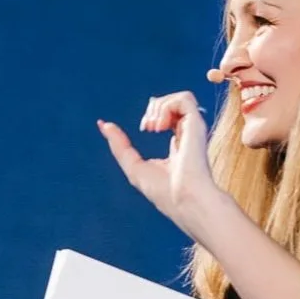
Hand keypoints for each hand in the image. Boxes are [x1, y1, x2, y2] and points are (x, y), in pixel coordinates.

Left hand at [97, 90, 220, 238]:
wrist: (186, 200)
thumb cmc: (164, 191)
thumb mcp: (133, 166)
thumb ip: (119, 145)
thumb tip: (102, 124)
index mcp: (178, 146)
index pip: (168, 120)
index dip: (153, 115)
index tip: (143, 127)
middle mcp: (188, 136)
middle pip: (172, 105)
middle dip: (153, 108)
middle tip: (146, 127)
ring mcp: (194, 129)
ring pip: (180, 99)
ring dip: (159, 107)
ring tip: (153, 127)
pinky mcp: (197, 124)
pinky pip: (185, 98)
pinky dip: (167, 106)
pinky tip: (161, 126)